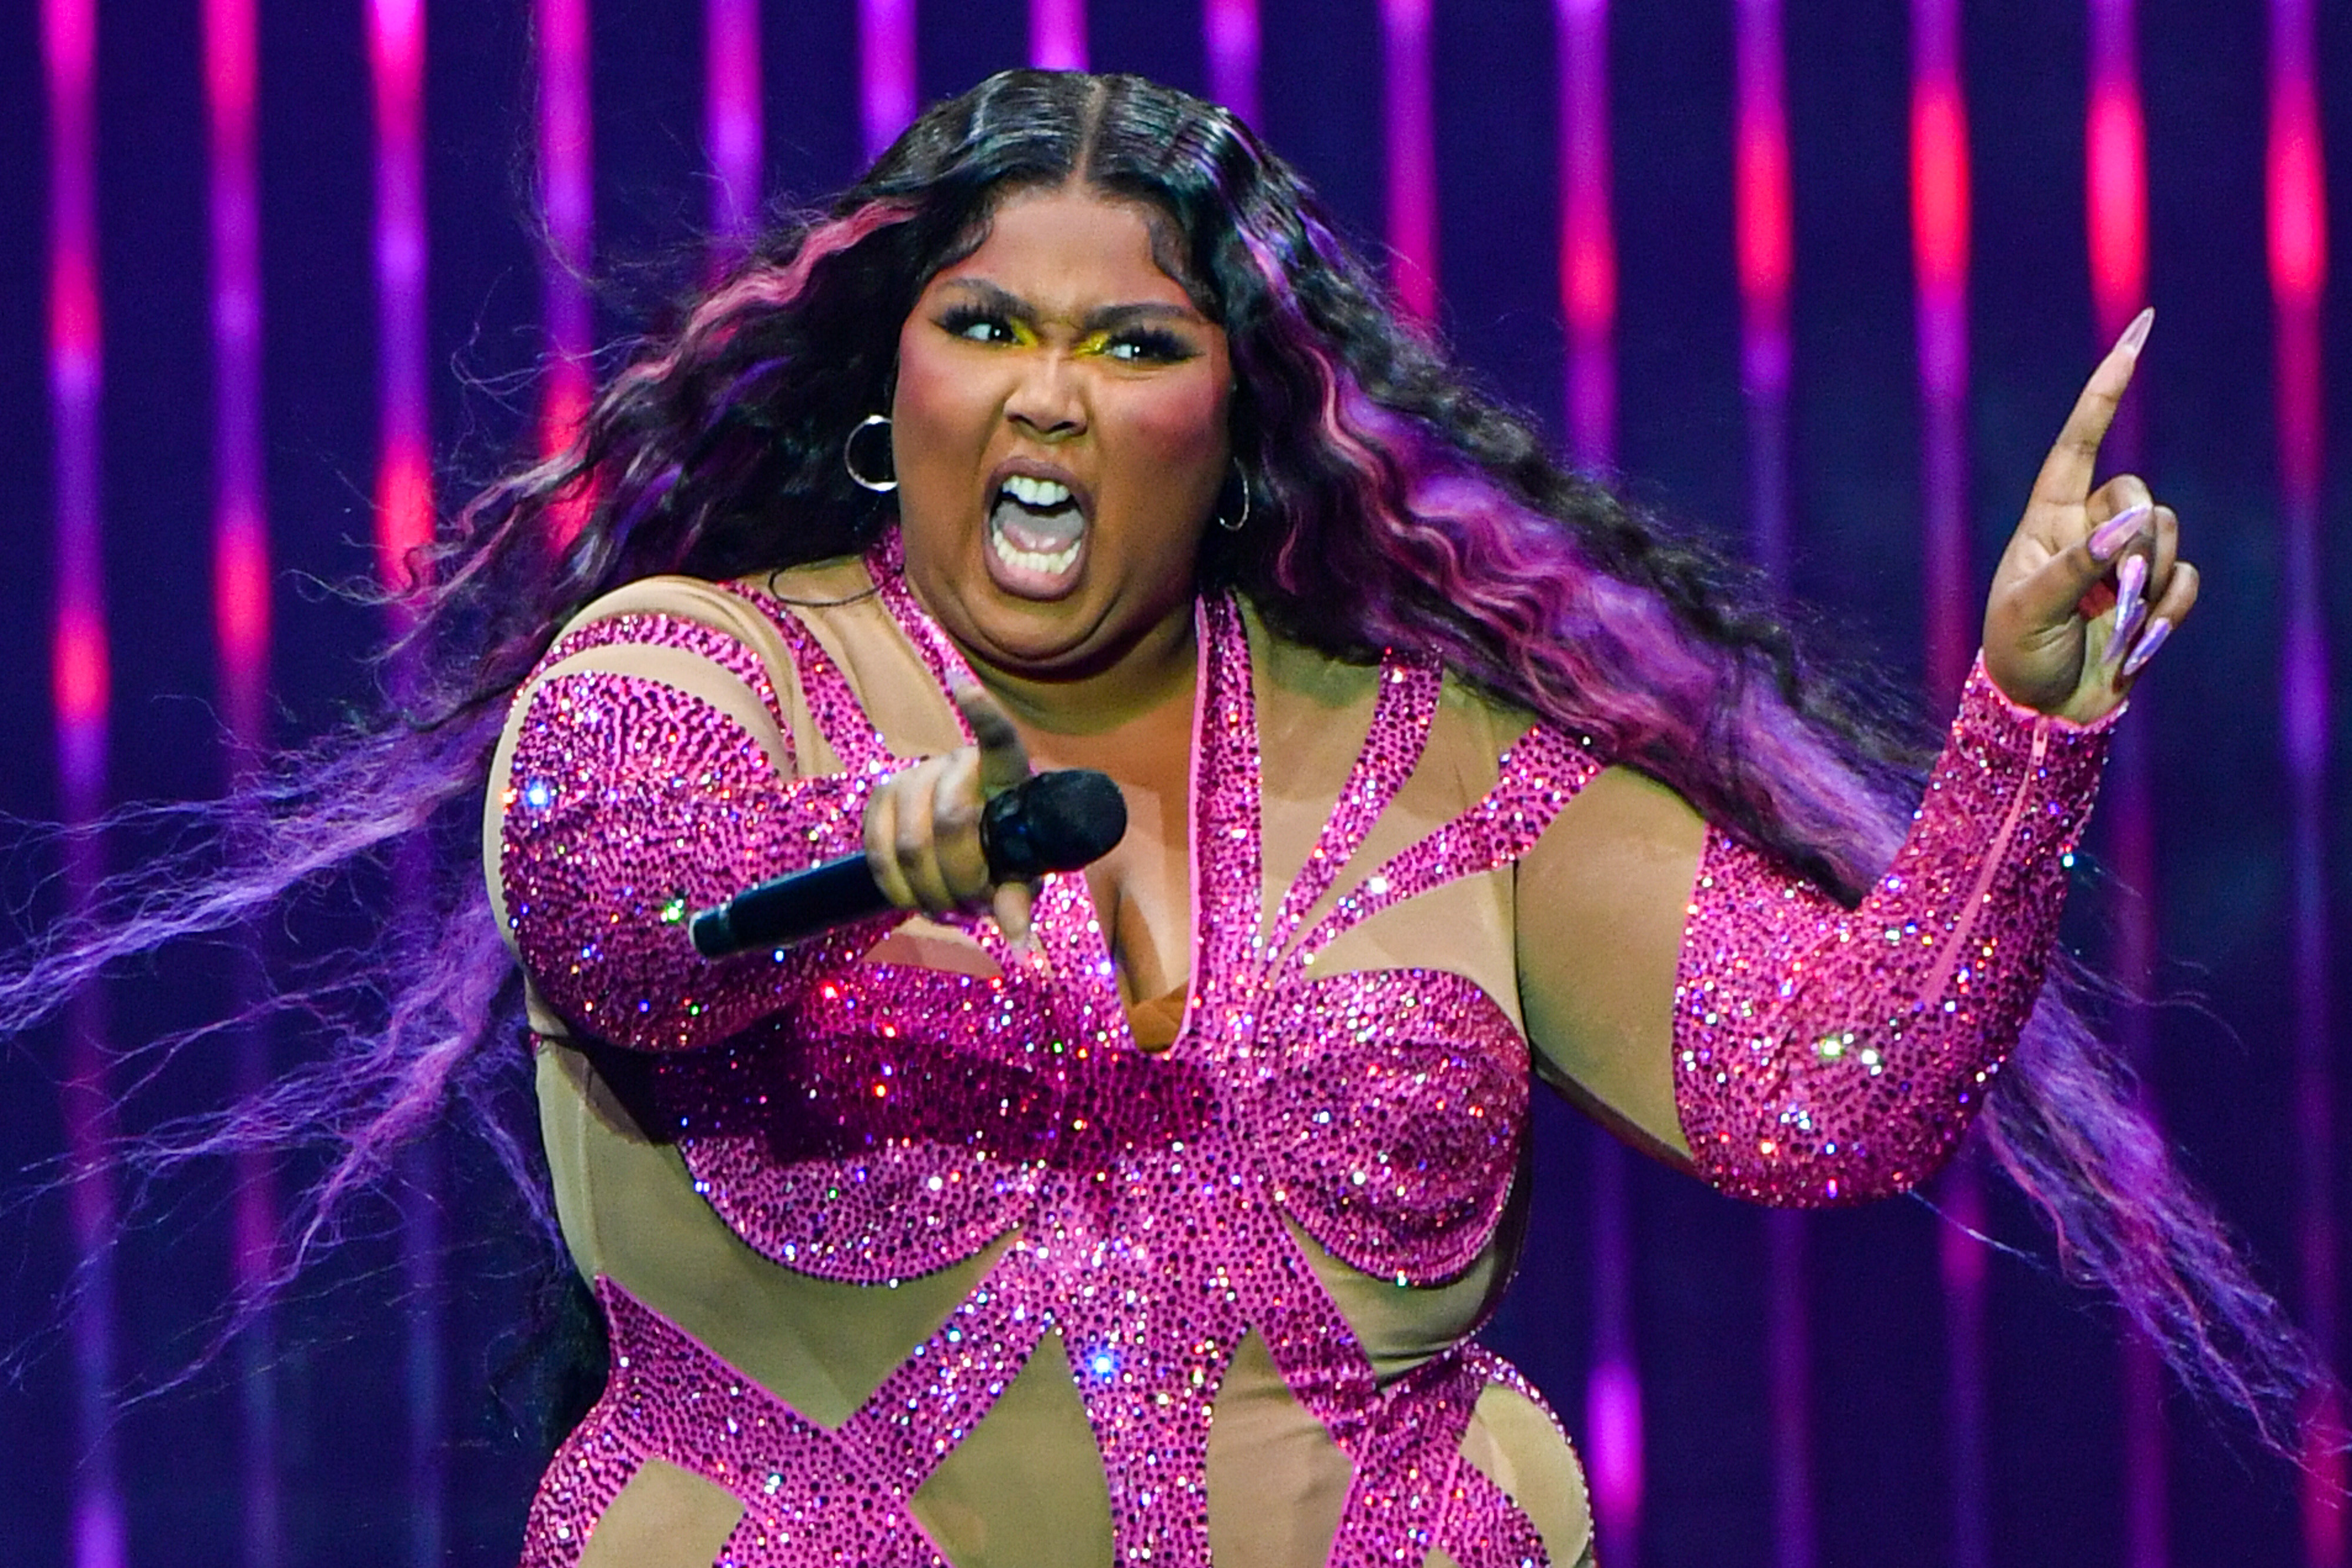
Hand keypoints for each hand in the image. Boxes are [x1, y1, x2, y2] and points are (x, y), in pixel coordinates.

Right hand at [862, 685, 1036, 943]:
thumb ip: (1018, 901)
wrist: (967, 850)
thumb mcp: (1021, 878)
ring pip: (912, 844)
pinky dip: (895, 885)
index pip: (996, 738)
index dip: (982, 714)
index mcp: (1005, 773)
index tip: (963, 688)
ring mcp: (915, 776)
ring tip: (950, 910)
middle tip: (974, 909)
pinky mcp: (881, 797)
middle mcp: (957, 764)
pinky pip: (878, 850)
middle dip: (963, 882)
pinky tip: (913, 898)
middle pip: (951, 824)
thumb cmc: (1006, 857)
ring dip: (930, 893)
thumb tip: (1019, 943)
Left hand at [1980, 308, 2199, 723]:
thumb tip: (2127, 525)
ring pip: (2168, 536)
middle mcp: (2091, 526)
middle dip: (2131, 544)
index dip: (2107, 388)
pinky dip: (2165, 614)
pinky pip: (2185, 581)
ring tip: (2107, 627)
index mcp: (2049, 515)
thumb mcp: (2028, 608)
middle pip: (2140, 496)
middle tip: (2102, 599)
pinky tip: (2135, 644)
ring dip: (2144, 586)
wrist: (2040, 709)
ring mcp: (2126, 558)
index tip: (2139, 331)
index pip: (2080, 439)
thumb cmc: (2017, 652)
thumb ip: (2074, 564)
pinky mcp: (2155, 592)